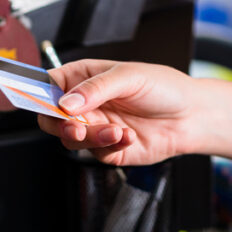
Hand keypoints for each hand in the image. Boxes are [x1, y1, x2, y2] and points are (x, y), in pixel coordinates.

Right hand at [38, 60, 200, 164]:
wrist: (191, 117)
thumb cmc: (164, 88)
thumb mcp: (129, 76)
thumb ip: (95, 89)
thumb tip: (66, 103)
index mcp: (83, 79)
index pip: (49, 86)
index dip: (40, 95)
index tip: (49, 105)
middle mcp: (84, 105)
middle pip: (51, 119)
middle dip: (62, 127)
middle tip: (76, 129)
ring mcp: (94, 128)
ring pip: (71, 140)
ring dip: (93, 138)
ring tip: (117, 131)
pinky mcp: (106, 150)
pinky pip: (95, 154)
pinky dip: (111, 147)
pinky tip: (129, 137)